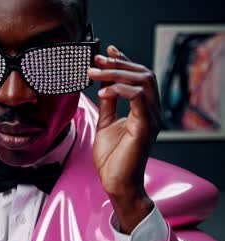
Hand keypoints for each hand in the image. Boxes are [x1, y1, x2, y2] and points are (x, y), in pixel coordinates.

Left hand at [88, 45, 159, 232]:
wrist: (116, 182)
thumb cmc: (112, 158)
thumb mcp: (106, 123)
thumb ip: (108, 103)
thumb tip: (104, 84)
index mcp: (143, 110)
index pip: (138, 77)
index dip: (124, 61)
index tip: (107, 50)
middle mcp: (151, 111)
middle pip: (143, 74)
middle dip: (118, 63)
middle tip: (96, 59)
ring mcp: (151, 118)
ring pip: (143, 81)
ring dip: (117, 73)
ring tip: (95, 71)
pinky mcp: (145, 127)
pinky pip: (139, 98)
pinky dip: (120, 90)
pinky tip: (104, 91)